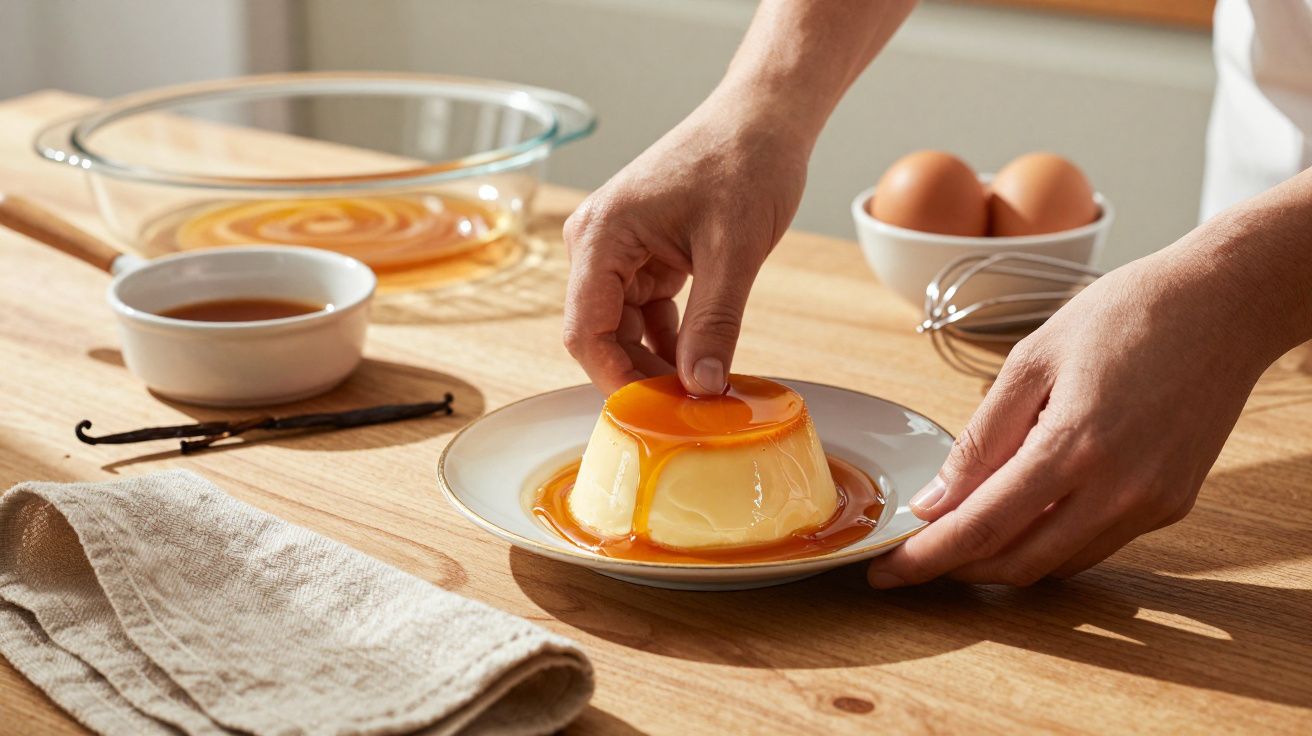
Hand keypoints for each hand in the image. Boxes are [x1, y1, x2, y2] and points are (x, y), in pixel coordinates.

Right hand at [562, 100, 808, 394]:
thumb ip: (715, 324)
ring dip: (659, 362)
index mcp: (601, 235)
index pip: (585, 332)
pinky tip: (704, 364)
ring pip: (624, 329)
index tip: (658, 415)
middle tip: (689, 414)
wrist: (764, 116)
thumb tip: (702, 388)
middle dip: (642, 376)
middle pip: (601, 336)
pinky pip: (647, 313)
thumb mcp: (734, 251)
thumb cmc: (745, 161)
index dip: (617, 379)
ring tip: (701, 395)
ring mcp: (619, 250)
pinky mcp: (644, 254)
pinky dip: (673, 340)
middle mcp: (597, 244)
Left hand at [866, 243, 1275, 586]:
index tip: (887, 572)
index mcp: (1074, 446)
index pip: (982, 528)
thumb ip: (981, 439)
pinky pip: (1095, 545)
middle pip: (1017, 563)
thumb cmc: (1125, 314)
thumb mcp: (1030, 361)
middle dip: (958, 568)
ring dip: (1004, 558)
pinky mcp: (1172, 506)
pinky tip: (1024, 511)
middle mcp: (1118, 489)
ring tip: (964, 530)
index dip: (927, 559)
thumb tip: (936, 500)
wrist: (1223, 304)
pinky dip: (1050, 540)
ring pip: (1057, 564)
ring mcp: (1151, 503)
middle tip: (916, 554)